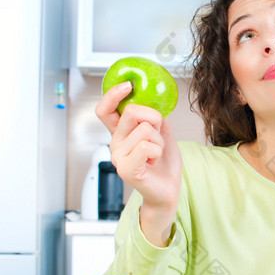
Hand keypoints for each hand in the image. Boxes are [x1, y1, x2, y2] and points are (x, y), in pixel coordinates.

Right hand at [95, 82, 182, 245]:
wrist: (168, 189)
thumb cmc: (164, 164)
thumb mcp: (162, 133)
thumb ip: (154, 117)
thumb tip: (153, 101)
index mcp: (120, 133)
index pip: (105, 110)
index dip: (112, 94)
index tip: (128, 85)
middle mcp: (115, 143)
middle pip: (132, 112)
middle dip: (153, 119)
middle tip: (157, 136)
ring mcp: (118, 157)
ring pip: (144, 129)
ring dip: (159, 140)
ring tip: (156, 154)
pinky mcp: (126, 169)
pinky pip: (145, 146)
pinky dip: (157, 150)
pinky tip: (153, 161)